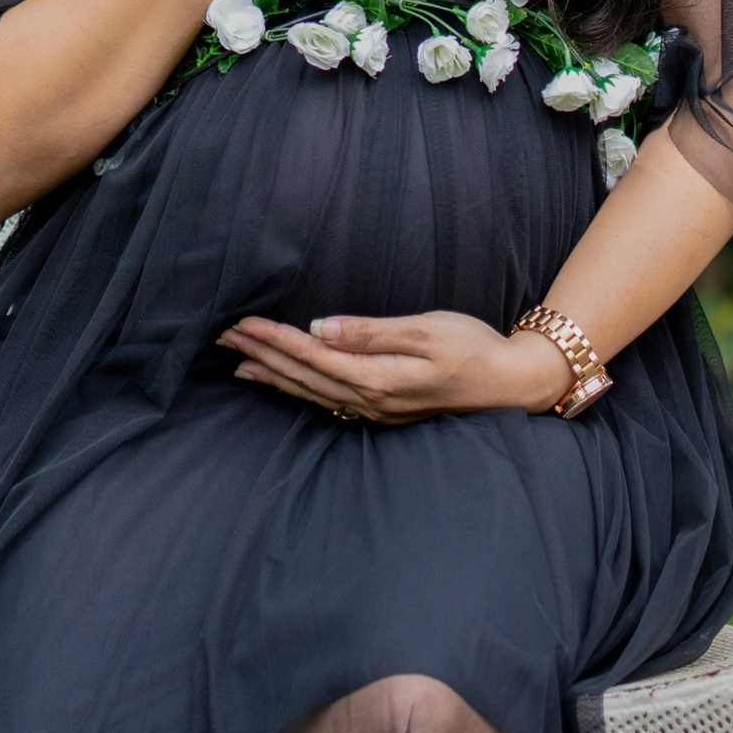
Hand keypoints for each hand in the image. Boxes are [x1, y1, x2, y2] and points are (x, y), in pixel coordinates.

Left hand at [219, 309, 567, 421]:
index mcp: (377, 378)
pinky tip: (286, 382)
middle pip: (304, 376)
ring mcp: (376, 410)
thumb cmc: (473, 347)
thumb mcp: (426, 330)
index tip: (241, 323)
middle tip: (223, 337)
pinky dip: (299, 388)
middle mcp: (370, 400)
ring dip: (274, 374)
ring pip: (311, 392)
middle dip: (262, 356)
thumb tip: (321, 328)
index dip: (274, 340)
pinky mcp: (383, 409)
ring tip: (239, 362)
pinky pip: (327, 400)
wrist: (510, 384)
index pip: (312, 356)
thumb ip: (372, 332)